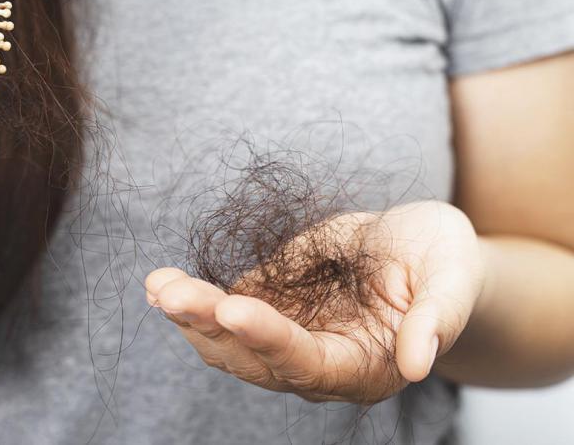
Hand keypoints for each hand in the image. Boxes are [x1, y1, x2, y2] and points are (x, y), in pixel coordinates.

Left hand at [146, 201, 485, 402]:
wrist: (417, 247)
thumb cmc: (442, 261)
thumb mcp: (452, 277)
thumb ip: (438, 319)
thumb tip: (420, 364)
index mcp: (363, 365)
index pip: (308, 363)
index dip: (270, 339)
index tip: (233, 308)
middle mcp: (316, 361)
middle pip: (253, 358)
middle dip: (210, 325)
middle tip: (172, 293)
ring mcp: (286, 335)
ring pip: (228, 341)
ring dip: (190, 315)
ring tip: (158, 285)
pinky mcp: (269, 305)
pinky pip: (222, 311)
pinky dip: (192, 300)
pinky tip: (161, 283)